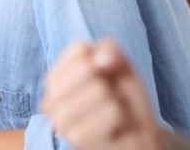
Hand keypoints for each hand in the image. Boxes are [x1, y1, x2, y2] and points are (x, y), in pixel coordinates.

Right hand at [41, 40, 165, 149]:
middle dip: (110, 80)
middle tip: (112, 97)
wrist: (139, 134)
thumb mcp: (120, 65)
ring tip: (114, 113)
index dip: (104, 58)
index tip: (106, 75)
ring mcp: (61, 122)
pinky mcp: (78, 139)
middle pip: (87, 68)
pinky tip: (116, 128)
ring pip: (100, 89)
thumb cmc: (124, 98)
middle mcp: (50, 102)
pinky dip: (123, 116)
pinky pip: (112, 110)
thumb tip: (101, 59)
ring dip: (117, 99)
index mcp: (54, 80)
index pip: (79, 49)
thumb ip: (109, 49)